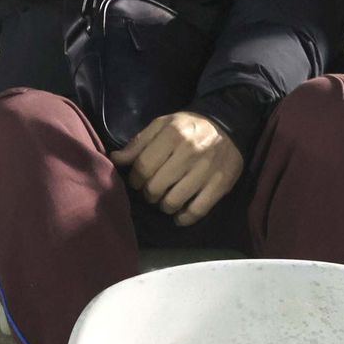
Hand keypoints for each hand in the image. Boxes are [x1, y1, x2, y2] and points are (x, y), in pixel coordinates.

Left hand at [111, 112, 244, 225]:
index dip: (135, 179)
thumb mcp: (162, 125)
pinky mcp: (220, 185)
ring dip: (164, 206)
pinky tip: (180, 214)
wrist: (228, 125)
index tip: (138, 180)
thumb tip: (115, 159)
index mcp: (173, 134)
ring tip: (166, 199)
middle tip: (153, 190)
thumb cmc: (188, 127)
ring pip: (173, 202)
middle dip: (149, 193)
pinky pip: (197, 211)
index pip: (143, 167)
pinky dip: (184, 218)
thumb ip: (139, 142)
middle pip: (155, 187)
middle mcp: (189, 152)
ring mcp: (206, 170)